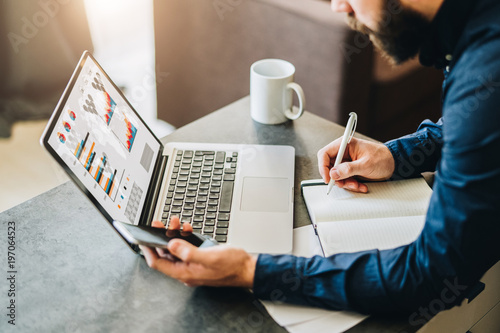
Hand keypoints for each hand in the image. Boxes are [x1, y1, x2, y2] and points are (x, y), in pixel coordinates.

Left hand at [139, 217, 256, 287]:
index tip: (142, 239)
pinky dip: (184, 237)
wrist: (248, 268)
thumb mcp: (210, 257)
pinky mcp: (200, 259)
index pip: (158, 263)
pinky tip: (187, 229)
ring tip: (174, 223)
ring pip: (176, 250)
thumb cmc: (233, 266)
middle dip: (161, 238)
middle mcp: (187, 270)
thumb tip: (172, 245)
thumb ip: (189, 252)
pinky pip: (187, 248)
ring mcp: (194, 265)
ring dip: (173, 235)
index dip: (148, 250)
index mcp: (186, 272)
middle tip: (158, 224)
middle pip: (166, 254)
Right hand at [317, 137, 394, 192]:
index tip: (328, 178)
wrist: (394, 164)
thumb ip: (349, 169)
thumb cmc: (383, 158)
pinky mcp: (350, 170)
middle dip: (336, 177)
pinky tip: (360, 185)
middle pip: (329, 166)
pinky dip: (351, 184)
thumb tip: (334, 173)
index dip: (323, 167)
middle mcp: (343, 152)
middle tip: (343, 183)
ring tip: (357, 184)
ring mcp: (346, 162)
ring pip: (336, 175)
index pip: (325, 154)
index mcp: (345, 145)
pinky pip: (344, 179)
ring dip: (345, 183)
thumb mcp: (366, 164)